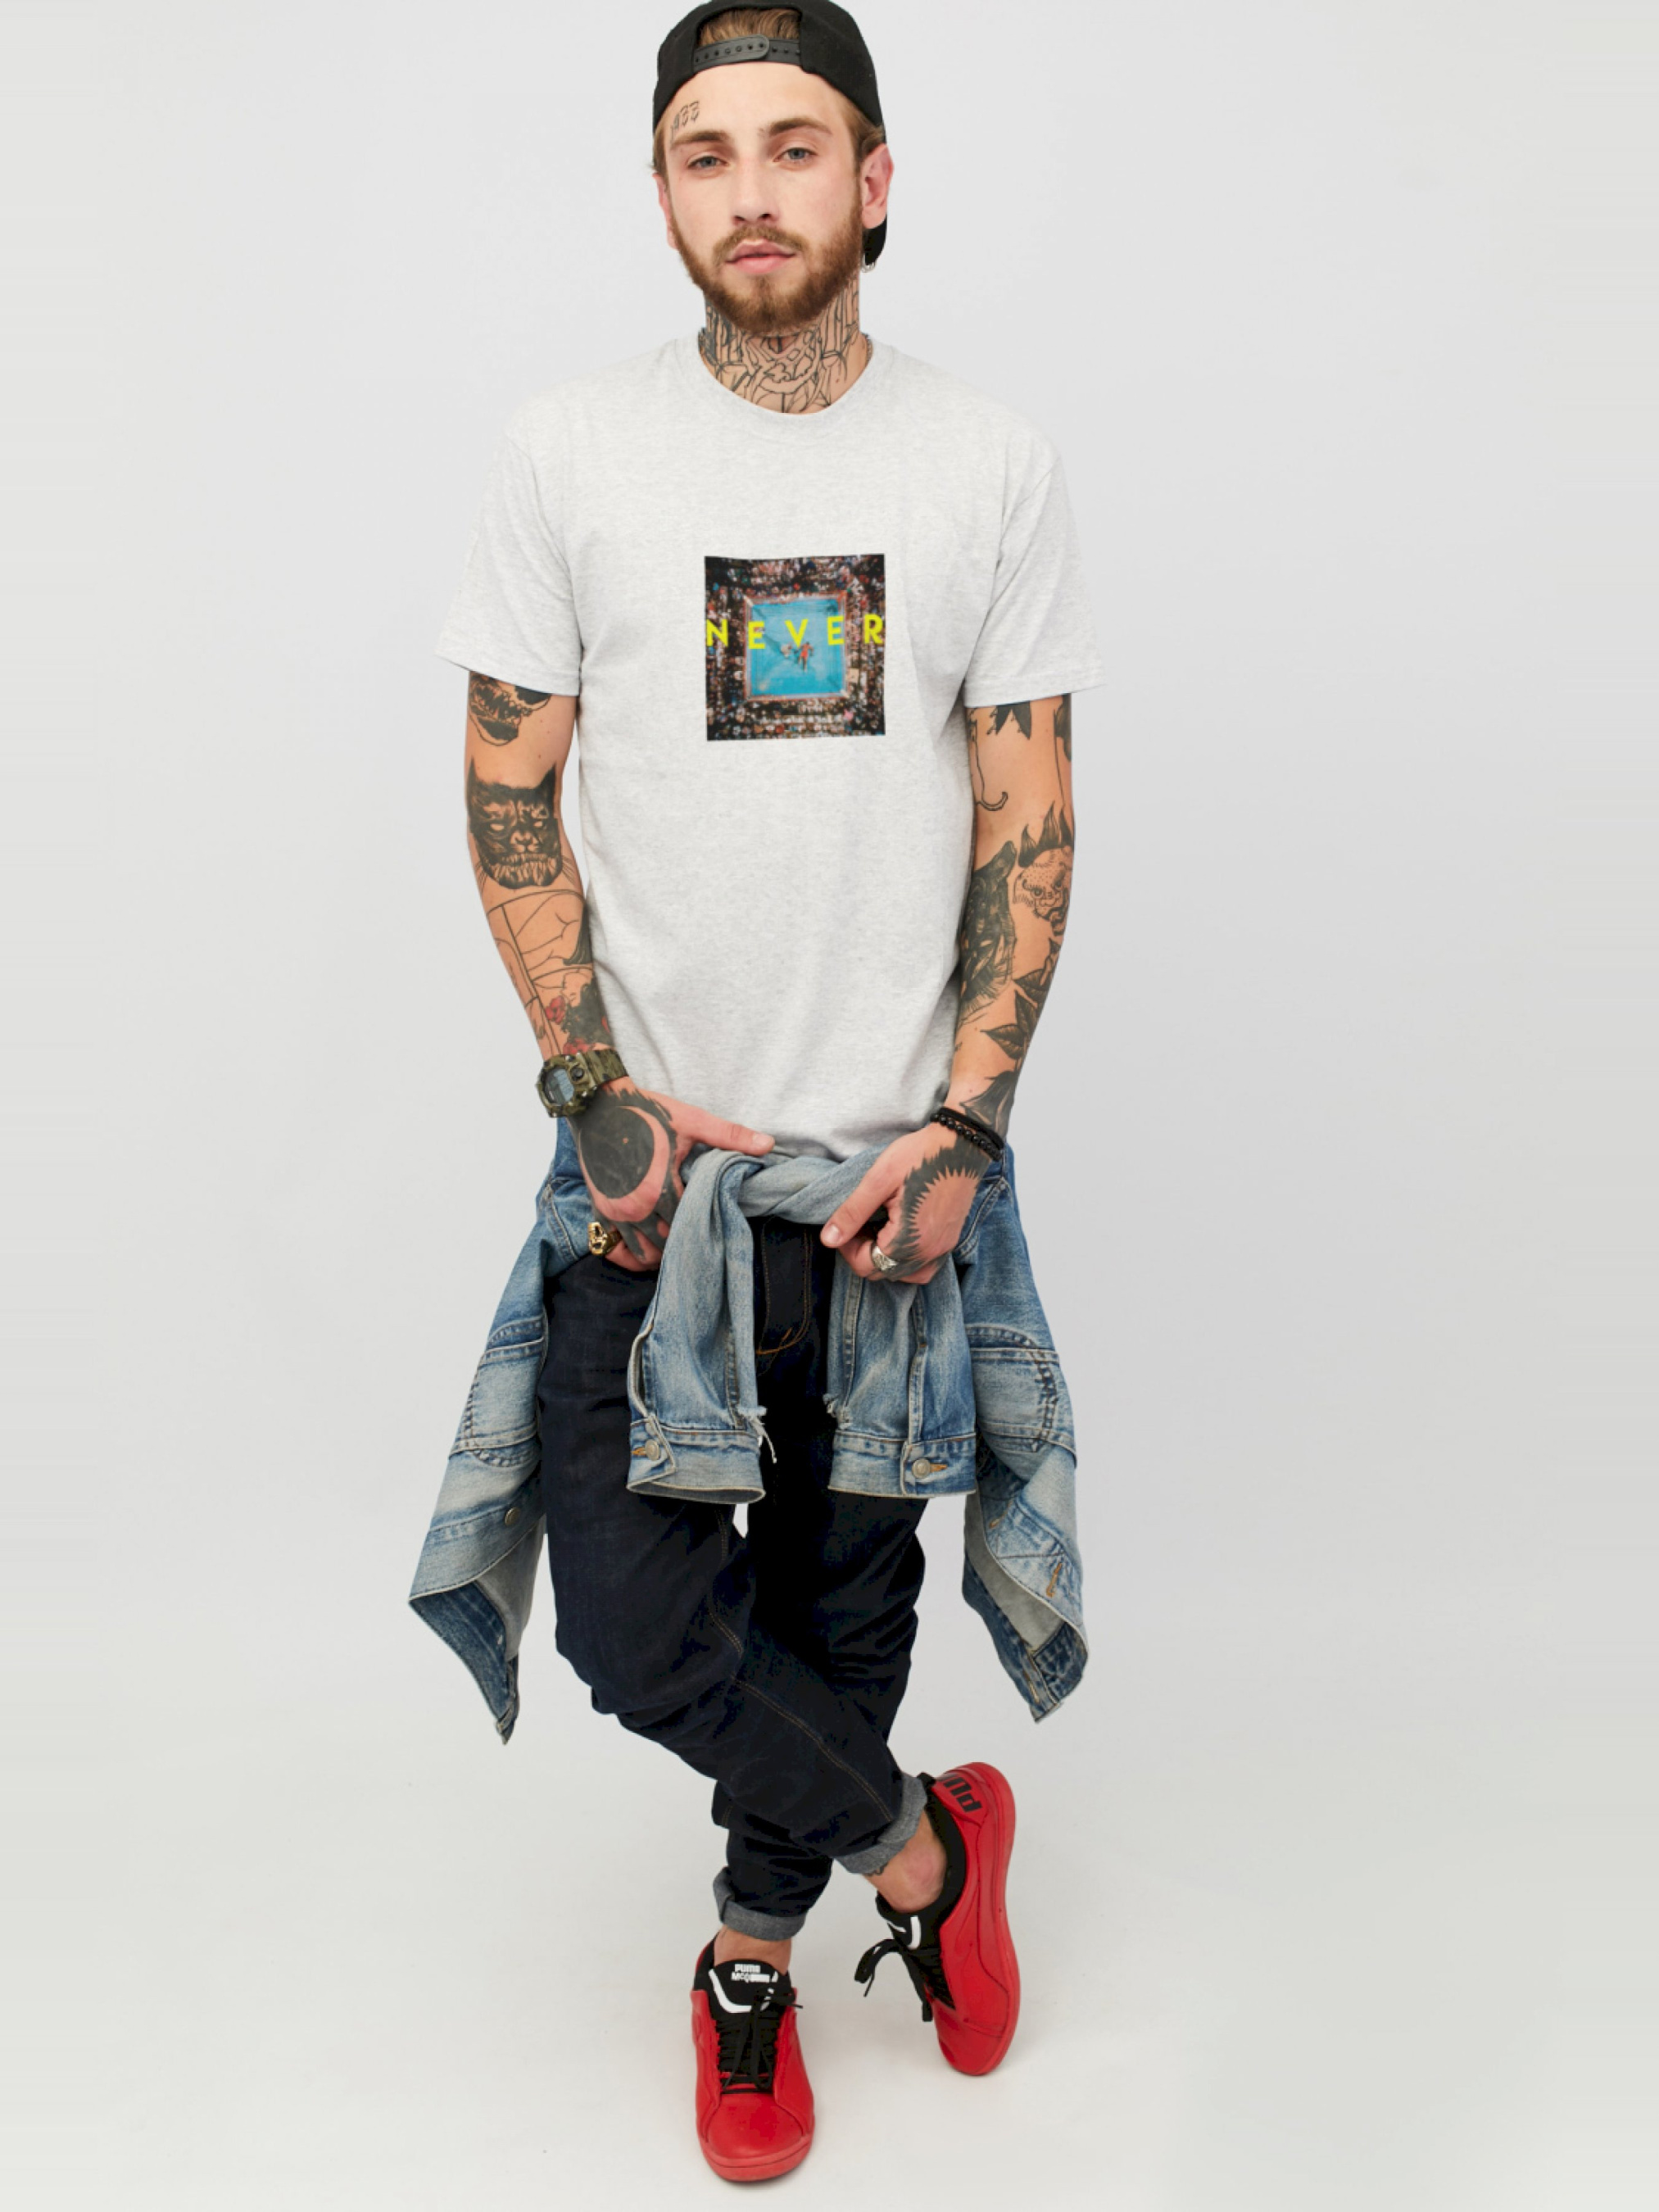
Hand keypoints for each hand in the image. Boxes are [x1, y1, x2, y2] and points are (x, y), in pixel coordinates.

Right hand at [574, 1081, 772, 1270]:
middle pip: (668, 1244)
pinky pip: (613, 1247)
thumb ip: (729, 1136)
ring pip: (641, 1253)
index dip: (705, 1225)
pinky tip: (645, 1248)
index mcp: (661, 1189)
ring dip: (659, 1254)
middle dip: (684, 1242)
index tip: (715, 1221)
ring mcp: (615, 1211)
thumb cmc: (646, 1112)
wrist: (598, 1104)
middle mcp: (636, 1207)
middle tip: (700, 1238)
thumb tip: (767, 1144)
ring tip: (675, 1247)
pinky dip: (630, 1253)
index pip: (690, 1224)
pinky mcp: (599, 1209)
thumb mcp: (691, 1121)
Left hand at [820, 1123, 990, 1283]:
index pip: (864, 1265)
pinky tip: (899, 1239)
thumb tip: (828, 1240)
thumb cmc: (919, 1156)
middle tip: (860, 1222)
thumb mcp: (878, 1180)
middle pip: (881, 1272)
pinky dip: (906, 1261)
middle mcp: (927, 1253)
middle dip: (863, 1252)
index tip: (846, 1223)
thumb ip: (852, 1213)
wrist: (961, 1144)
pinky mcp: (949, 1241)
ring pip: (902, 1274)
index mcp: (907, 1241)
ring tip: (878, 1229)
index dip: (847, 1247)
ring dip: (883, 1258)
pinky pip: (923, 1268)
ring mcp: (941, 1249)